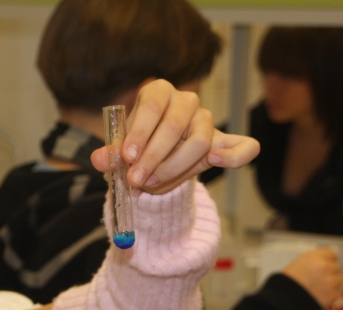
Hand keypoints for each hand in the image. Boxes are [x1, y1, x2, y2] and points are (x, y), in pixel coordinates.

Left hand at [90, 80, 259, 193]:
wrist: (155, 157)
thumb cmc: (137, 146)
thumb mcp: (120, 149)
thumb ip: (111, 154)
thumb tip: (99, 159)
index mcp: (158, 92)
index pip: (151, 105)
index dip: (140, 132)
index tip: (128, 157)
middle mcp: (185, 101)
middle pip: (174, 126)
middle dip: (153, 158)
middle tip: (135, 180)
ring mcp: (207, 120)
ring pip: (199, 142)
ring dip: (174, 167)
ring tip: (151, 183)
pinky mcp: (224, 141)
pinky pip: (243, 146)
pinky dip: (234, 156)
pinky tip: (215, 162)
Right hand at [281, 247, 342, 309]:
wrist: (283, 301)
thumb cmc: (287, 283)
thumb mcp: (298, 264)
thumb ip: (315, 260)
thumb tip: (330, 259)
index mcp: (313, 256)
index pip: (332, 254)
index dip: (327, 261)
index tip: (323, 267)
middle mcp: (324, 265)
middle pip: (336, 267)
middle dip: (329, 273)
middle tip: (316, 281)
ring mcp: (330, 280)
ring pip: (339, 280)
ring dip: (331, 284)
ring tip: (316, 289)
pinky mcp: (333, 294)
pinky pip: (337, 293)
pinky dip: (329, 296)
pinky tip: (318, 296)